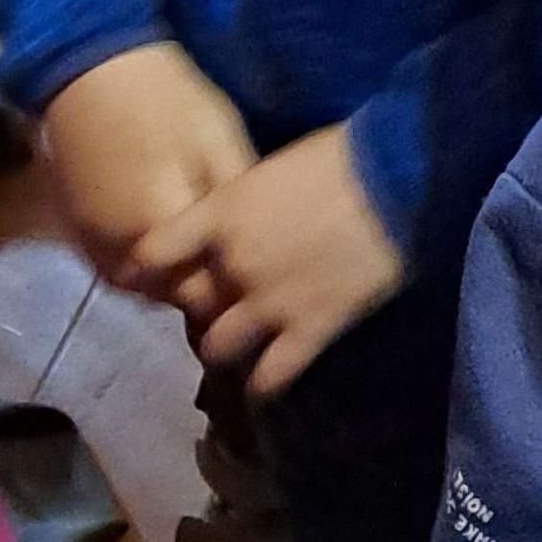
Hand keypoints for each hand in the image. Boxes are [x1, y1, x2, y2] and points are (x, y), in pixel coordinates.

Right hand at [41, 46, 253, 289]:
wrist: (90, 69)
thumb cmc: (166, 99)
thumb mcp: (220, 142)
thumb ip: (235, 202)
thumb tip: (257, 244)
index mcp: (159, 229)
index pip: (202, 296)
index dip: (232, 296)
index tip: (257, 281)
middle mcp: (119, 248)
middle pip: (169, 298)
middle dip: (201, 295)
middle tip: (233, 275)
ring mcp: (91, 241)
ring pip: (139, 288)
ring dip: (169, 284)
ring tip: (200, 263)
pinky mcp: (75, 228)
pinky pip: (112, 268)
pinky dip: (140, 269)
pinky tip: (163, 250)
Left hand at [132, 123, 403, 401]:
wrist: (396, 180)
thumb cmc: (340, 158)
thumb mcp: (272, 169)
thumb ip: (243, 202)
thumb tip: (238, 218)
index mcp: (221, 216)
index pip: (155, 252)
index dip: (146, 270)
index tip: (145, 279)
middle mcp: (234, 264)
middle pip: (189, 303)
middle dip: (198, 307)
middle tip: (213, 307)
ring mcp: (270, 302)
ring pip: (219, 346)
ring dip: (225, 347)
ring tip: (237, 348)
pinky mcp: (310, 329)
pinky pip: (271, 374)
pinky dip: (265, 383)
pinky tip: (265, 384)